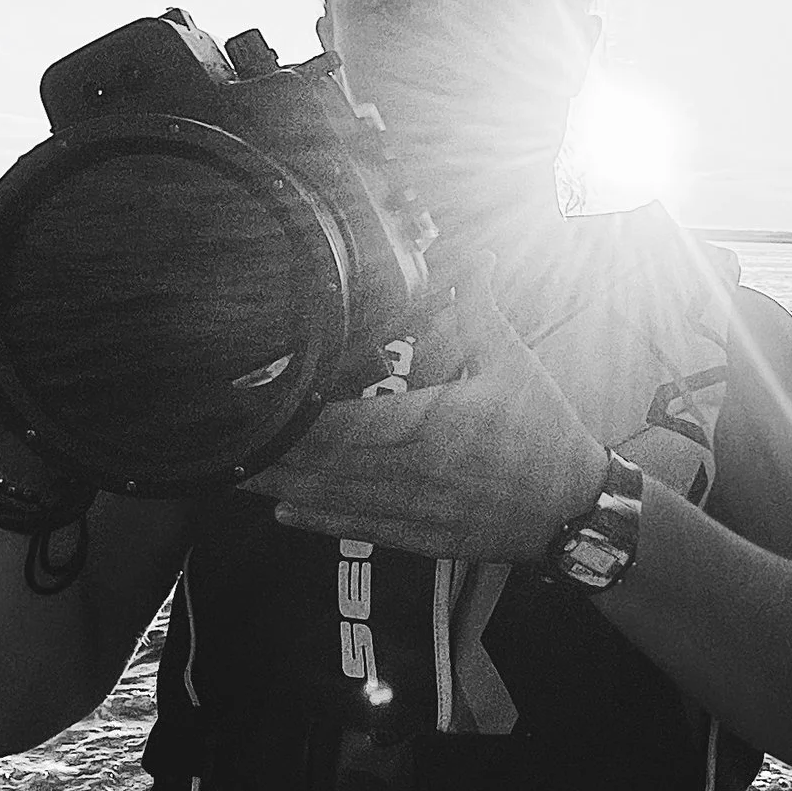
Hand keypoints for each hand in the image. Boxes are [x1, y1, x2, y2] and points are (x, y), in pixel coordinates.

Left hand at [241, 265, 607, 562]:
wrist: (572, 510)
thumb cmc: (545, 435)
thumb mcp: (513, 361)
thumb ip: (480, 307)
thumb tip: (468, 256)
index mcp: (427, 428)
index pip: (341, 421)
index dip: (293, 414)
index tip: (254, 399)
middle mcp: (409, 473)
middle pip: (321, 464)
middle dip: (269, 453)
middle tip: (219, 440)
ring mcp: (410, 509)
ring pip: (330, 500)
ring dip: (279, 486)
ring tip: (232, 474)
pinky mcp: (417, 534)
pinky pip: (358, 528)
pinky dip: (318, 520)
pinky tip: (282, 512)